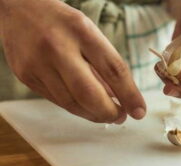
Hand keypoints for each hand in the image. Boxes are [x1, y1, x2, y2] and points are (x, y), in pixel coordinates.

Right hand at [0, 0, 145, 122]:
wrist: (19, 11)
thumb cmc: (63, 22)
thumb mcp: (90, 32)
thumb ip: (104, 64)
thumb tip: (119, 97)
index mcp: (82, 31)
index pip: (113, 69)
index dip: (129, 94)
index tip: (139, 111)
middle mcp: (58, 47)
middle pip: (89, 94)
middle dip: (109, 112)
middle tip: (121, 117)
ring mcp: (38, 64)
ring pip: (71, 103)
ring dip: (93, 115)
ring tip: (106, 114)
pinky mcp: (26, 77)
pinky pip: (57, 101)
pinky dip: (76, 108)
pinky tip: (86, 107)